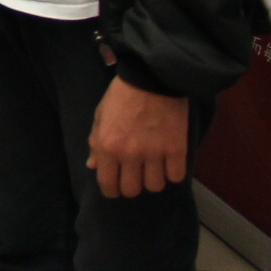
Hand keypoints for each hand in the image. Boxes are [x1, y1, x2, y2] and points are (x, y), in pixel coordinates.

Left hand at [87, 76, 189, 197]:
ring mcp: (155, 154)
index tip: (115, 188)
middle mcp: (129, 154)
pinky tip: (168, 163)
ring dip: (152, 180)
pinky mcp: (176, 150)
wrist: (152, 79)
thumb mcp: (100, 116)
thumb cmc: (121, 96)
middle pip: (132, 190)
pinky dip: (172, 173)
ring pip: (154, 186)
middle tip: (134, 177)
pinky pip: (176, 177)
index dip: (111, 191)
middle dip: (131, 186)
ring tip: (152, 168)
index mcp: (107, 146)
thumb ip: (96, 143)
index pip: (107, 184)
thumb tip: (93, 166)